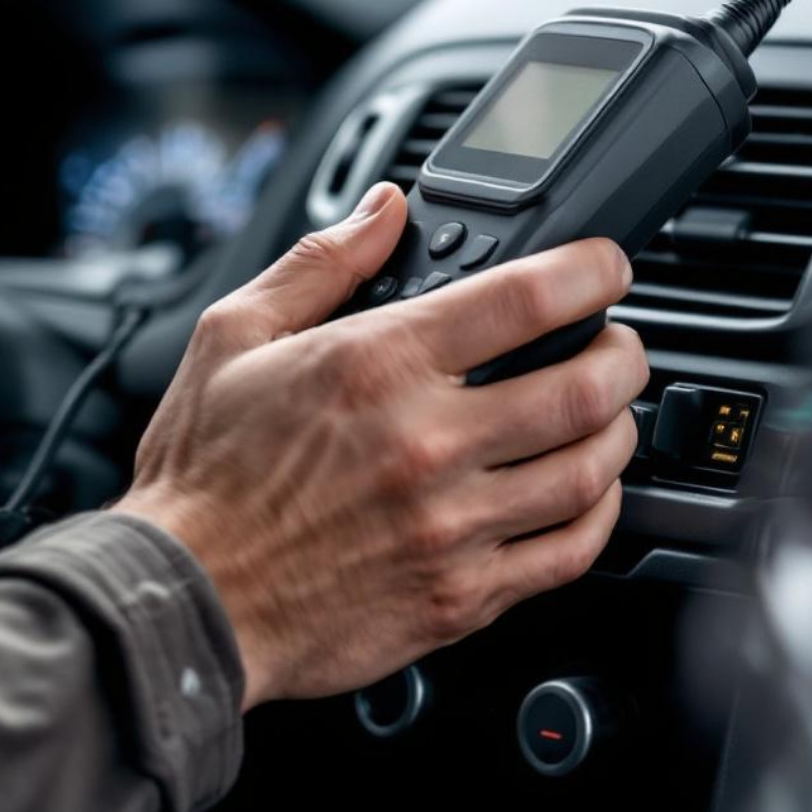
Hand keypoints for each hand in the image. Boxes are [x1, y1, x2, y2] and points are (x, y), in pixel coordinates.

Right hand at [116, 183, 647, 710]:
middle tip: (620, 345)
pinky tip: (589, 494)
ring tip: (609, 414)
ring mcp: (452, 525)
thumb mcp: (234, 338)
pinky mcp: (461, 595)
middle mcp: (427, 443)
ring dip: (619, 431)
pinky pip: (569, 552)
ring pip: (590, 470)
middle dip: (626, 353)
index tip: (606, 269)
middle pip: (585, 385)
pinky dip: (600, 515)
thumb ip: (322, 264)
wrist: (186, 602)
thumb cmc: (205, 478)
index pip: (525, 299)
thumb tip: (385, 209)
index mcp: (378, 366)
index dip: (591, 272)